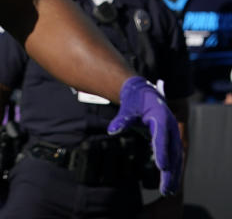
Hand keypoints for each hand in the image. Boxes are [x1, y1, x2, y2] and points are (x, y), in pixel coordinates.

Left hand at [108, 77, 182, 195]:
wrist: (146, 95)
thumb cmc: (135, 102)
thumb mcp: (128, 108)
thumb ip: (122, 120)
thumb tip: (111, 130)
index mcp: (161, 118)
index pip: (162, 138)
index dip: (162, 152)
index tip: (162, 167)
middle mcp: (171, 128)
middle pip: (172, 152)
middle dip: (170, 172)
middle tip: (165, 189)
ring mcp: (174, 135)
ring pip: (176, 158)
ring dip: (174, 175)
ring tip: (168, 192)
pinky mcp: (172, 141)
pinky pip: (174, 158)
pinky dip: (173, 171)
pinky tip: (171, 185)